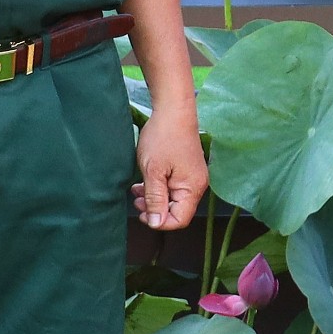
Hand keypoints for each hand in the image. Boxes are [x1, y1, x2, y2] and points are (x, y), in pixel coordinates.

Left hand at [136, 107, 207, 229]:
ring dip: (153, 199)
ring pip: (172, 199)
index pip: (179, 219)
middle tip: (136, 201)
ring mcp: (192, 176)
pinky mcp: (185, 169)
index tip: (142, 213)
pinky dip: (157, 188)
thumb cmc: (163, 138)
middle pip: (176, 210)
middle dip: (154, 209)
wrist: (173, 110)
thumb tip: (156, 223)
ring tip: (136, 190)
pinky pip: (172, 187)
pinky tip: (144, 182)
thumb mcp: (153, 171)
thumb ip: (155, 199)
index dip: (160, 221)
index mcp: (192, 188)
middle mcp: (197, 185)